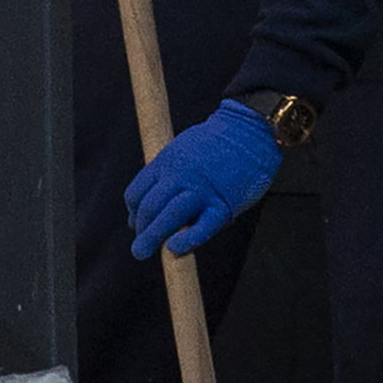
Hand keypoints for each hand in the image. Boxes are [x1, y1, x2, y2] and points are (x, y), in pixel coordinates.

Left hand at [124, 94, 292, 258]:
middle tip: (139, 249)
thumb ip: (166, 173)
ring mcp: (201, 190)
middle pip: (150, 206)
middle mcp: (179, 176)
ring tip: (143, 251)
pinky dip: (187, 240)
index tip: (135, 224)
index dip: (133, 211)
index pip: (137, 191)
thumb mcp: (182, 149)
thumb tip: (150, 200)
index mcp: (167, 162)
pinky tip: (175, 248)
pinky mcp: (223, 204)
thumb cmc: (217, 143)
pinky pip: (202, 227)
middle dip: (141, 230)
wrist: (249, 131)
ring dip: (153, 236)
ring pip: (170, 216)